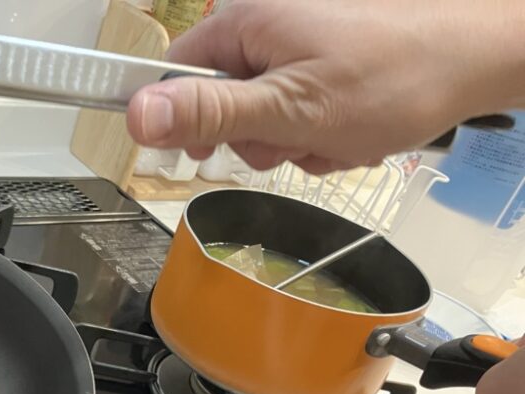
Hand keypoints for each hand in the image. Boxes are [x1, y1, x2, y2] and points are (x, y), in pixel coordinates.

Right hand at [127, 0, 524, 173]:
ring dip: (293, 143)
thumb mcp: (289, 107)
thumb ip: (211, 113)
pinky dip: (319, 136)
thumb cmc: (389, 79)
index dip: (182, 117)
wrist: (477, 63)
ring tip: (334, 135)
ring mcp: (298, 48)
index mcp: (245, 24)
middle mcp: (266, 29)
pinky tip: (350, 132)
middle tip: (297, 138)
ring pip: (261, 120)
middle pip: (220, 104)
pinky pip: (296, 117)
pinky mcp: (323, 67)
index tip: (204, 149)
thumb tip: (136, 114)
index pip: (175, 73)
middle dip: (257, 137)